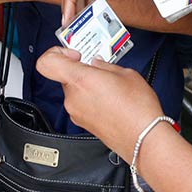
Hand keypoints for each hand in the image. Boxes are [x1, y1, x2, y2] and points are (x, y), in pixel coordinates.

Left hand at [35, 46, 163, 157]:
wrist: (144, 139)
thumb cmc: (138, 110)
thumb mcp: (126, 74)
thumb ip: (105, 66)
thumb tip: (98, 64)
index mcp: (80, 80)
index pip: (47, 63)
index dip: (57, 53)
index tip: (74, 54)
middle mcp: (73, 98)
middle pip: (65, 76)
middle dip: (82, 71)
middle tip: (101, 71)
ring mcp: (76, 112)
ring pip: (75, 90)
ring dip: (89, 86)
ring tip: (111, 87)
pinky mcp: (83, 123)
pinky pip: (81, 104)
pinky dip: (92, 99)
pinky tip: (111, 100)